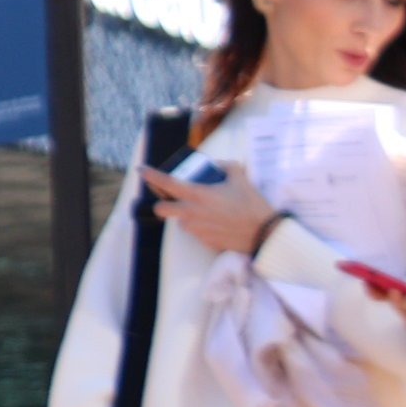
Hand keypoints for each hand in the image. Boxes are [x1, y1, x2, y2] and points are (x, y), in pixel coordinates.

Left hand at [144, 159, 273, 257]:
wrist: (264, 234)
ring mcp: (196, 229)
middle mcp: (191, 213)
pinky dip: (200, 226)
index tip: (141, 170)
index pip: (166, 184)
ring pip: (180, 221)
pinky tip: (217, 223)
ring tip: (207, 211)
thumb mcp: (240, 178)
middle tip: (173, 199)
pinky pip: (195, 232)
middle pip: (161, 209)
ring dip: (186, 216)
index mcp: (198, 195)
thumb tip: (217, 164)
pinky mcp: (203, 241)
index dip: (151, 176)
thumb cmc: (252, 205)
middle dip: (163, 203)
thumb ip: (226, 167)